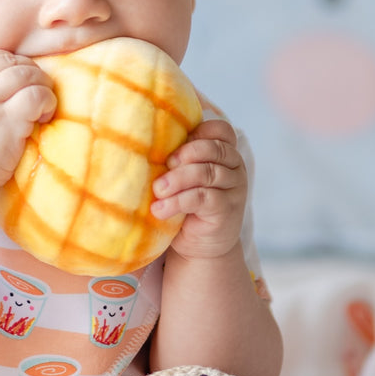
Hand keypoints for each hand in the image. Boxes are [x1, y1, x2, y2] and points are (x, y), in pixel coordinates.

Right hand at [0, 51, 55, 189]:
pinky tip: (45, 115)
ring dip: (43, 85)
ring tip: (44, 102)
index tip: (19, 79)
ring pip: (27, 75)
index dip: (12, 62)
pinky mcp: (8, 122)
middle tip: (38, 89)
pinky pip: (36, 97)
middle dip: (32, 72)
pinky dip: (47, 101)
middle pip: (13, 62)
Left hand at [151, 118, 246, 260]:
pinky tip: (160, 210)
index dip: (198, 132)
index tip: (173, 147)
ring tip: (157, 190)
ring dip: (177, 179)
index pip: (221, 130)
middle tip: (164, 165)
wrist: (199, 245)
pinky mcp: (225, 209)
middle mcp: (234, 167)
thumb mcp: (181, 177)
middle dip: (186, 154)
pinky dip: (177, 201)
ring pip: (207, 173)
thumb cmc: (185, 205)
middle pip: (214, 148)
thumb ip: (175, 159)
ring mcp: (233, 188)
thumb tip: (141, 142)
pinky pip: (203, 198)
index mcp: (224, 153)